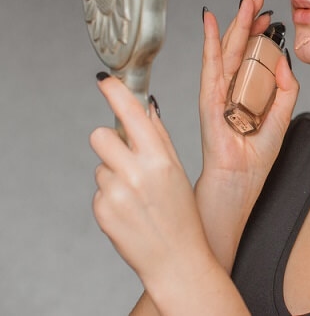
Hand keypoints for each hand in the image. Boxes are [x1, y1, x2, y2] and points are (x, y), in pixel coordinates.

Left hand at [90, 75, 214, 287]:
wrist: (177, 258)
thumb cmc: (183, 214)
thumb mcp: (178, 170)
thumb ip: (160, 137)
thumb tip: (147, 108)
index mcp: (159, 158)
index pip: (131, 114)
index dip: (116, 93)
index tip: (105, 81)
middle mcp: (136, 172)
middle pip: (100, 136)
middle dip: (109, 143)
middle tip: (126, 159)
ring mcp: (116, 192)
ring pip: (100, 166)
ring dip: (113, 175)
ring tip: (136, 196)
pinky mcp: (102, 210)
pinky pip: (98, 191)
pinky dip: (111, 199)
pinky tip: (130, 212)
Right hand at [199, 0, 298, 188]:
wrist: (240, 180)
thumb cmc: (255, 155)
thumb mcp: (281, 117)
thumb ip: (286, 90)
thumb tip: (286, 61)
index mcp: (247, 91)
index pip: (253, 55)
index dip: (261, 33)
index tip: (271, 14)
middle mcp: (231, 88)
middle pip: (240, 47)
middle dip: (249, 20)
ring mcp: (218, 91)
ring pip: (227, 50)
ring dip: (236, 24)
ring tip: (246, 2)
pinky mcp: (209, 99)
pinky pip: (210, 66)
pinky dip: (209, 43)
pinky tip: (210, 22)